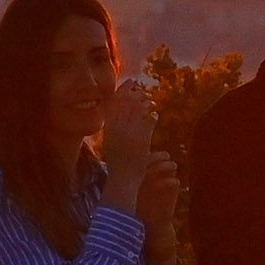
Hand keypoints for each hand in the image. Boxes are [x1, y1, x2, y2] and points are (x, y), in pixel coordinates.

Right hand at [101, 85, 156, 218]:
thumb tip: (115, 121)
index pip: (113, 105)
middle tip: (139, 86)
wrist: (123, 180)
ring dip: (144, 102)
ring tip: (149, 100)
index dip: (121, 92)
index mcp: (109, 131)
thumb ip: (113, 132)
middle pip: (126, 104)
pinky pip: (149, 121)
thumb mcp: (111, 146)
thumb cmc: (117, 166)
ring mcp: (130, 134)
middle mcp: (118, 130)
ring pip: (138, 110)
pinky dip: (152, 115)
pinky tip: (155, 114)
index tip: (127, 84)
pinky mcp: (143, 140)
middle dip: (133, 92)